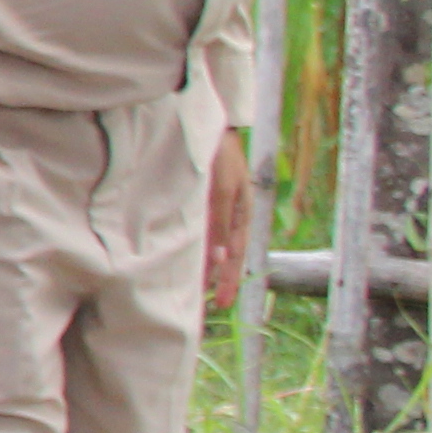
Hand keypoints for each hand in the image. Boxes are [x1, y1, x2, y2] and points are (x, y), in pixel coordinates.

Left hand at [203, 127, 250, 309]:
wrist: (209, 126)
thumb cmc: (219, 157)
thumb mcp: (222, 191)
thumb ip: (220, 225)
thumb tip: (220, 260)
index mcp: (242, 214)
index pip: (236, 255)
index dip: (228, 280)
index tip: (221, 303)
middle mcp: (231, 215)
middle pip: (228, 254)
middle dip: (221, 279)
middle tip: (214, 306)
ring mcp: (218, 208)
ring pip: (214, 245)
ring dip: (208, 267)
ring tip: (199, 290)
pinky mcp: (203, 201)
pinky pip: (203, 231)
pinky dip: (199, 248)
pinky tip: (189, 259)